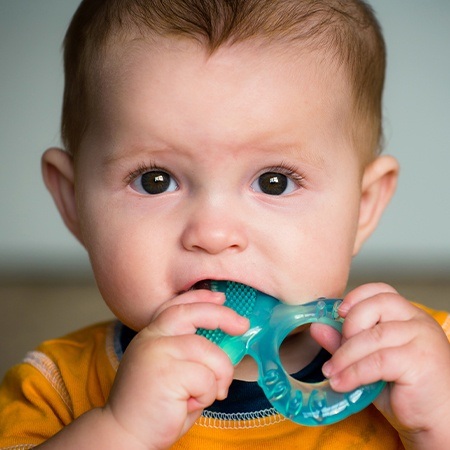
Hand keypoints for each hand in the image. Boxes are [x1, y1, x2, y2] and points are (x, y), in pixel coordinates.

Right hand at [103, 289, 248, 448]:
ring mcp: (157, 353)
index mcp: (152, 335)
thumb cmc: (155, 407)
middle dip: (222, 316)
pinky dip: (208, 394)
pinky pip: (206, 378)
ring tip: (208, 394)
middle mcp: (152, 338)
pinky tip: (190, 404)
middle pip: (193, 313)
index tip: (220, 297)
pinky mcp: (166, 373)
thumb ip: (190, 353)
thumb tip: (226, 341)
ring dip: (219, 375)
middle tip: (242, 326)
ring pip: (208, 351)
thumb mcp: (171, 370)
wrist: (125, 436)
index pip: (177, 306)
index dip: (200, 298)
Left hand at [311, 283, 449, 448]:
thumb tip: (317, 327)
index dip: (357, 296)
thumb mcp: (369, 361)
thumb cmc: (404, 389)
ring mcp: (422, 339)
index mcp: (408, 315)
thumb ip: (345, 342)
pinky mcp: (420, 361)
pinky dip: (354, 372)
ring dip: (345, 356)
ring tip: (331, 372)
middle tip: (336, 353)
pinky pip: (378, 360)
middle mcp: (418, 321)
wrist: (436, 421)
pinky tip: (342, 383)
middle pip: (376, 306)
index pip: (382, 290)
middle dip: (349, 327)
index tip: (337, 312)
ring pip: (373, 336)